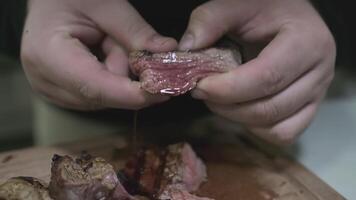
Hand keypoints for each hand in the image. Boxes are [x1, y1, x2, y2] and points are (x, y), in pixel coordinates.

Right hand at [21, 0, 176, 109]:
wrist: (50, 0)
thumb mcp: (107, 5)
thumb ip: (136, 32)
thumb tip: (168, 53)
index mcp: (48, 53)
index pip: (95, 87)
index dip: (132, 94)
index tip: (163, 89)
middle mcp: (43, 79)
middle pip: (103, 96)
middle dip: (127, 75)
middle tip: (126, 44)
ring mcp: (49, 89)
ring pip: (104, 98)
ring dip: (118, 74)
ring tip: (107, 44)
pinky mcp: (59, 93)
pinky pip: (97, 96)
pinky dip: (109, 78)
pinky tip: (102, 55)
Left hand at [180, 0, 335, 144]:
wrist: (289, 16)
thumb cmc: (264, 9)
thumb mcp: (236, 5)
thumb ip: (210, 21)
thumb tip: (188, 49)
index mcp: (306, 41)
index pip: (266, 77)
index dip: (228, 89)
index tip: (199, 86)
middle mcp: (320, 71)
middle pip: (270, 108)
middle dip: (227, 107)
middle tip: (203, 92)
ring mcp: (318, 94)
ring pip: (277, 128)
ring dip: (240, 120)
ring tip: (221, 100)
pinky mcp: (310, 108)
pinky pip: (284, 134)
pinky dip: (257, 129)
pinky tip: (241, 109)